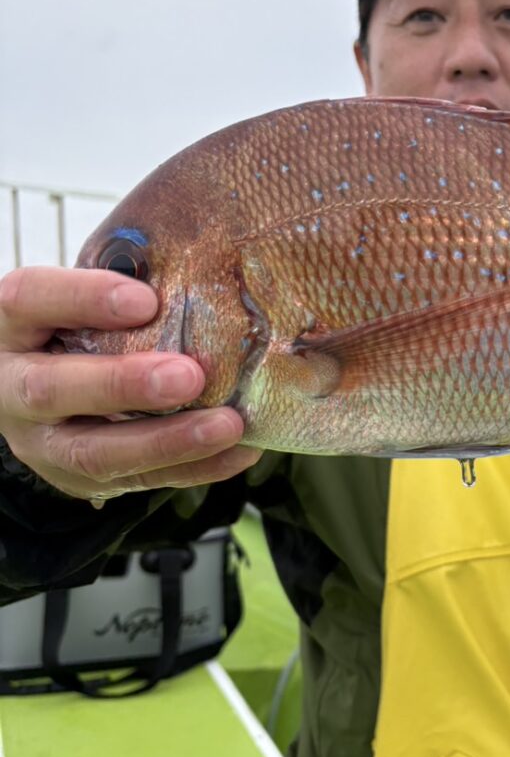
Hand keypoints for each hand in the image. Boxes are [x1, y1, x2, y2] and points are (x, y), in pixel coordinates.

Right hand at [0, 266, 261, 503]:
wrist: (39, 396)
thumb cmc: (75, 332)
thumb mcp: (80, 301)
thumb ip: (124, 291)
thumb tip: (206, 274)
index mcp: (12, 325)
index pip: (31, 300)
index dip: (85, 298)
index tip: (146, 299)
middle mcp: (13, 388)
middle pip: (52, 389)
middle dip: (124, 384)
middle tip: (189, 375)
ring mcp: (43, 443)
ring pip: (96, 452)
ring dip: (168, 440)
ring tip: (226, 424)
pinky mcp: (81, 479)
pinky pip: (138, 481)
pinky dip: (195, 467)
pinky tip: (239, 449)